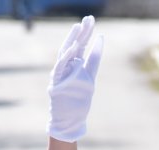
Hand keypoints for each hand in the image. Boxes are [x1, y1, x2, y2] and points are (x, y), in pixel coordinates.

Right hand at [47, 15, 103, 141]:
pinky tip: (74, 46)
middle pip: (74, 46)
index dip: (86, 34)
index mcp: (74, 66)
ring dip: (72, 40)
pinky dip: (67, 56)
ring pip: (65, 53)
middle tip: (88, 19)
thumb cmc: (78, 101)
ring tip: (79, 27)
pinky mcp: (57, 82)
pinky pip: (61, 67)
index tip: (91, 21)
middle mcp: (66, 68)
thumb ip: (93, 60)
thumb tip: (100, 39)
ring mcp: (61, 74)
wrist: (69, 120)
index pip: (80, 46)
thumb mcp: (89, 77)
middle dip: (81, 33)